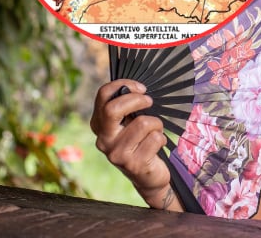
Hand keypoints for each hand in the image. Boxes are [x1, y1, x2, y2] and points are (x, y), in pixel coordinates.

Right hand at [90, 79, 179, 209]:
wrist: (148, 175)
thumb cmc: (140, 141)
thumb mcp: (130, 122)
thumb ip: (128, 107)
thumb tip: (136, 87)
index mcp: (99, 125)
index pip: (103, 95)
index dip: (123, 84)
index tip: (140, 88)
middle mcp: (103, 139)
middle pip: (112, 109)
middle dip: (137, 100)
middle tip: (149, 101)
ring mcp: (116, 154)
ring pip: (143, 123)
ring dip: (156, 123)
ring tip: (155, 131)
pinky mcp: (133, 164)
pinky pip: (155, 138)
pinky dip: (161, 138)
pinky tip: (156, 146)